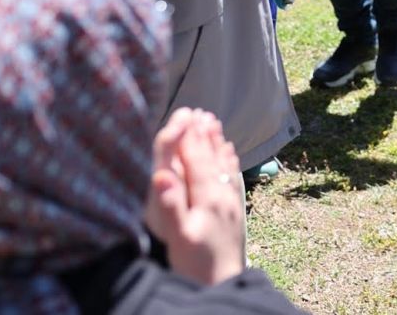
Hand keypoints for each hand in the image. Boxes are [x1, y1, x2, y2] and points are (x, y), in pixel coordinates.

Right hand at [143, 108, 245, 286]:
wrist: (224, 285)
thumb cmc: (196, 264)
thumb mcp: (178, 237)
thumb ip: (171, 205)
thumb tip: (160, 174)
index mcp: (208, 197)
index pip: (197, 160)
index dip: (189, 137)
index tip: (184, 114)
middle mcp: (222, 195)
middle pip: (212, 158)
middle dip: (204, 135)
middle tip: (200, 112)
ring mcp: (231, 204)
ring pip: (224, 166)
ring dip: (218, 143)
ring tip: (215, 123)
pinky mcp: (236, 213)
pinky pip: (233, 180)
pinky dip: (230, 163)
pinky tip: (230, 154)